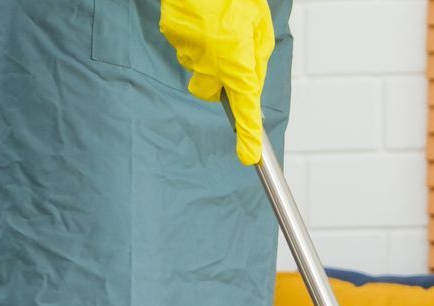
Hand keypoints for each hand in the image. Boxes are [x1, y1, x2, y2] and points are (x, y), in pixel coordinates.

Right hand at [160, 0, 275, 163]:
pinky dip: (194, 40)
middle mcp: (210, 63)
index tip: (248, 156)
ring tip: (216, 28)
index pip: (245, 109)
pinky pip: (186, 48)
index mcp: (236, 62)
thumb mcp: (261, 29)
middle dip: (221, 83)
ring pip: (198, 69)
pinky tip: (201, 21)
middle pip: (212, 93)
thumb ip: (257, 60)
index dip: (247, 135)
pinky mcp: (173, 37)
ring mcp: (188, 52)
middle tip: (230, 55)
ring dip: (208, 57)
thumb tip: (251, 82)